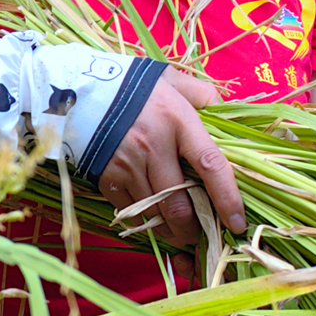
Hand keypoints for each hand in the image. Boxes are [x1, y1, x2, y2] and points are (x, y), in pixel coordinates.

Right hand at [94, 70, 243, 248]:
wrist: (78, 88)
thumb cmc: (132, 85)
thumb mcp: (171, 79)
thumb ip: (202, 94)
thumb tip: (225, 110)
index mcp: (177, 120)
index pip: (211, 165)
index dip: (227, 198)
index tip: (237, 222)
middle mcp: (153, 146)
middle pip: (179, 204)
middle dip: (193, 229)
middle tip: (201, 235)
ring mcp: (127, 165)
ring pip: (155, 213)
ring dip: (171, 230)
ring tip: (180, 234)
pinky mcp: (106, 177)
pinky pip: (131, 211)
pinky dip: (145, 221)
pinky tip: (153, 220)